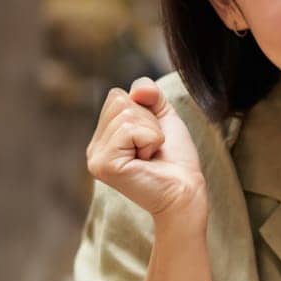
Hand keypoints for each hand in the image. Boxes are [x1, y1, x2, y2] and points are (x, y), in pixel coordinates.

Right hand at [85, 77, 206, 219]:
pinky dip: (150, 140)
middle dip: (148, 121)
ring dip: (151, 133)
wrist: (185, 190)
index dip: (146, 110)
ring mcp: (96, 157)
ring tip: (151, 156)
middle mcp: (94, 148)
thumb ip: (149, 94)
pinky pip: (129, 130)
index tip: (152, 138)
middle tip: (153, 148)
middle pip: (120, 102)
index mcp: (103, 137)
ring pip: (126, 115)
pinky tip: (147, 161)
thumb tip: (137, 90)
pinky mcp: (104, 165)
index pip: (117, 96)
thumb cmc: (176, 158)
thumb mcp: (163, 117)